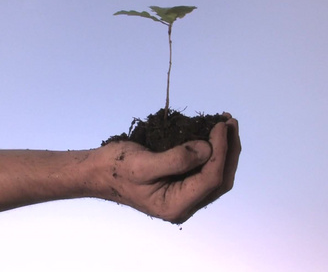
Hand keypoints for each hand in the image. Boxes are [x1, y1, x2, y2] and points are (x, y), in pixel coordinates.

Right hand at [96, 114, 240, 223]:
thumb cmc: (116, 168)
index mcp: (175, 205)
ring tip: (226, 124)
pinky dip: (213, 150)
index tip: (220, 125)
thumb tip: (207, 148)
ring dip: (225, 149)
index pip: (210, 179)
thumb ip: (176, 159)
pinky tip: (214, 133)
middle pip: (220, 179)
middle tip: (229, 122)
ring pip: (216, 174)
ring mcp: (184, 194)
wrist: (98, 171)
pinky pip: (204, 169)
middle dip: (229, 150)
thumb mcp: (143, 164)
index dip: (221, 151)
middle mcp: (184, 203)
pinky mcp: (182, 183)